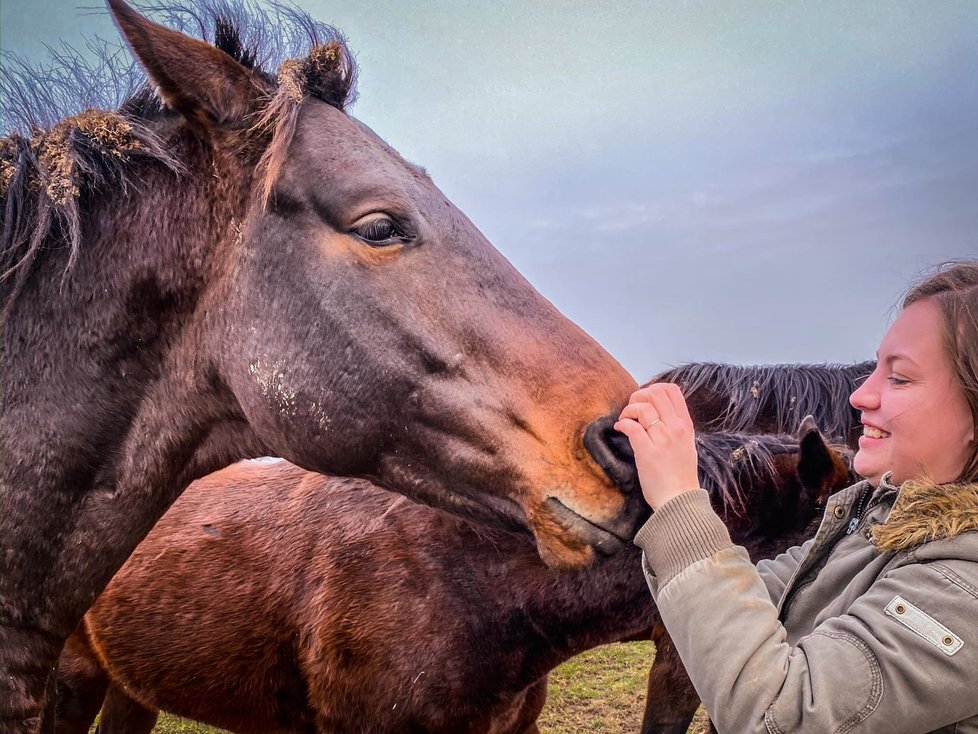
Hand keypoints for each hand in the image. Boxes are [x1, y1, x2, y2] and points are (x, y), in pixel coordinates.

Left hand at [614, 383, 699, 510]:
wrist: (679, 501)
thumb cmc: (680, 476)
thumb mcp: (686, 445)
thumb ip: (676, 427)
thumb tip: (658, 411)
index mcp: (685, 425)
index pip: (672, 390)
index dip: (654, 388)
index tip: (644, 400)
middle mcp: (676, 428)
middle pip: (656, 393)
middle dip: (639, 396)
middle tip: (632, 408)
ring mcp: (662, 439)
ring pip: (642, 408)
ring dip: (628, 410)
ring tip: (625, 420)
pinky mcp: (647, 452)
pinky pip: (631, 427)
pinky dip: (622, 423)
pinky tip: (620, 428)